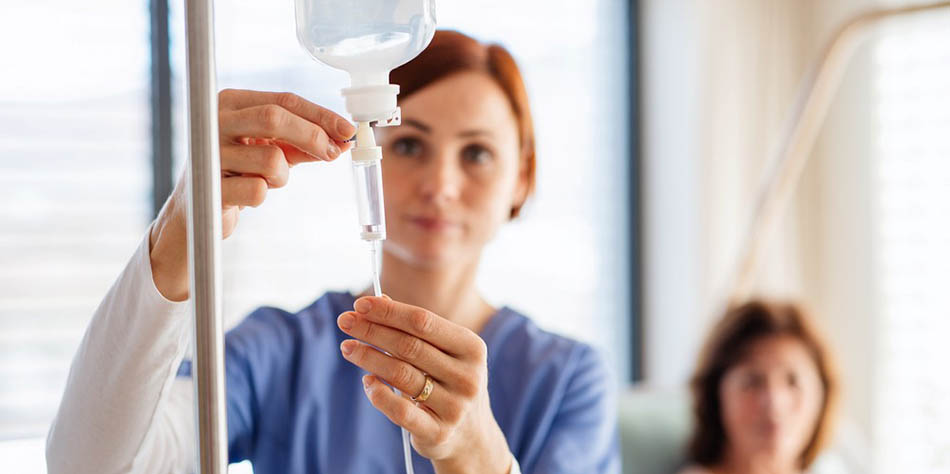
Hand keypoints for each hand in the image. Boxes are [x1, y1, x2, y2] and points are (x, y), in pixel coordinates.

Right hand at [149, 89, 355, 300]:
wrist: (195, 213)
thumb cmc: (237, 173)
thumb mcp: (270, 150)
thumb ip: (303, 143)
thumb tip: (342, 140)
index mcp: (230, 103)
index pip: (284, 100)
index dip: (321, 115)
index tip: (348, 130)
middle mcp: (214, 121)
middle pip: (275, 117)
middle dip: (312, 136)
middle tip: (333, 153)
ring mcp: (209, 153)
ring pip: (272, 159)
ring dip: (282, 176)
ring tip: (266, 181)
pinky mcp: (209, 187)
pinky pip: (259, 190)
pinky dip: (263, 195)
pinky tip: (245, 195)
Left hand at [336, 296, 512, 473]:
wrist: (471, 436)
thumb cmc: (449, 383)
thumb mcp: (442, 353)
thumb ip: (414, 329)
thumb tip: (379, 300)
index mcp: (472, 348)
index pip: (423, 322)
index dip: (389, 312)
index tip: (360, 304)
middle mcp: (467, 376)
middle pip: (409, 346)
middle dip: (372, 331)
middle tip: (344, 322)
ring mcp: (455, 406)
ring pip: (401, 375)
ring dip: (369, 358)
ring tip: (348, 348)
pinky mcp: (438, 432)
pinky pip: (401, 410)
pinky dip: (379, 394)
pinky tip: (367, 381)